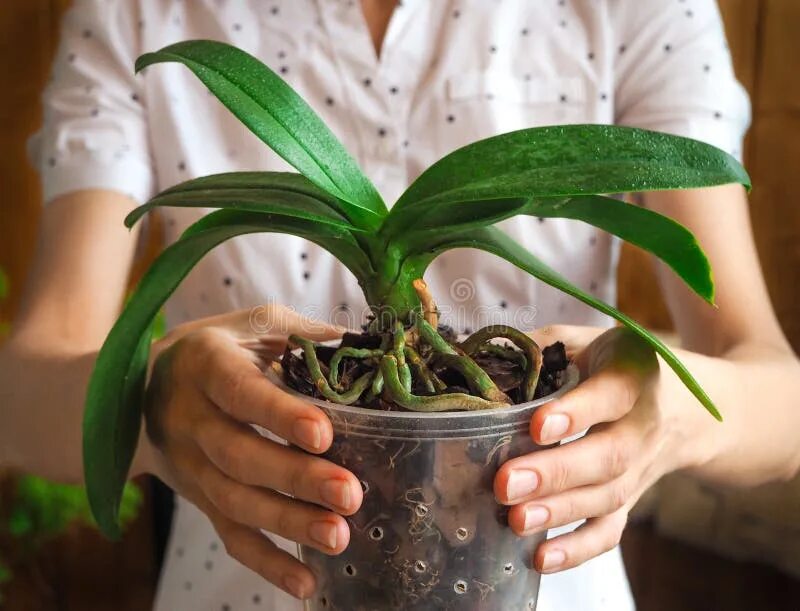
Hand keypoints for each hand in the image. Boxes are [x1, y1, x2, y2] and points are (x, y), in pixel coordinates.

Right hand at [141, 305, 362, 599]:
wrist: (140, 391)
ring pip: (235, 502)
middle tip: (349, 494)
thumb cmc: (216, 349)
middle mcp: (191, 418)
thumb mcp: (251, 325)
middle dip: (295, 478)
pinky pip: (229, 535)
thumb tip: (366, 347)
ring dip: (288, 523)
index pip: (239, 392)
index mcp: (205, 365)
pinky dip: (267, 562)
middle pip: (239, 456)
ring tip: (338, 536)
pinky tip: (307, 581)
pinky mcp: (200, 498)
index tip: (323, 433)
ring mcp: (191, 465)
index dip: (278, 414)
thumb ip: (302, 334)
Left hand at [493, 325, 709, 573]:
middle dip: (555, 473)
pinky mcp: (631, 501)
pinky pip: (610, 531)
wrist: (689, 409)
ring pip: (606, 498)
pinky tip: (540, 559)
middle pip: (606, 456)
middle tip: (506, 483)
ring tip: (514, 520)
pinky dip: (577, 549)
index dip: (577, 412)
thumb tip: (478, 360)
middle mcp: (642, 427)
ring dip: (559, 512)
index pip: (609, 395)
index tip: (538, 426)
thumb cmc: (619, 367)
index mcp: (631, 376)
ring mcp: (639, 470)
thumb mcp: (587, 341)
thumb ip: (539, 346)